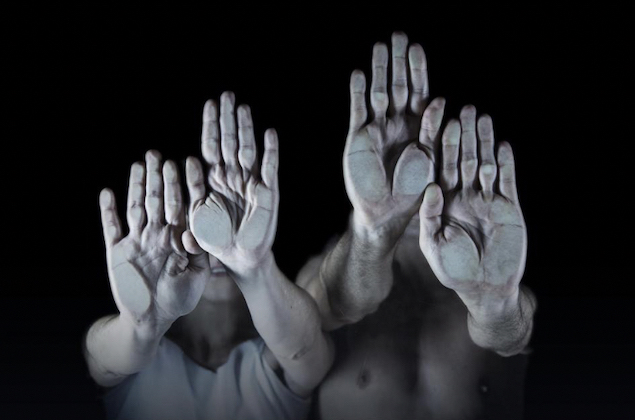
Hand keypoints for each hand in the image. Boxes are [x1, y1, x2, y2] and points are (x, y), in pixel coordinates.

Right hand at [99, 151, 210, 331]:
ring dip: (137, 186)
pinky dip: (108, 211)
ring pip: (137, 207)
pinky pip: (111, 227)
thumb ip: (201, 253)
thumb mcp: (197, 277)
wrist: (150, 320)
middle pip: (159, 200)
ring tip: (139, 164)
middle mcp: (158, 234)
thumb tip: (199, 231)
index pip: (183, 206)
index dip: (185, 185)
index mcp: (179, 238)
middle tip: (159, 155)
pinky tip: (107, 192)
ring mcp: (137, 240)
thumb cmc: (178, 300)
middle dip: (160, 178)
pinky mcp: (117, 250)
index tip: (189, 163)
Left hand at [188, 92, 278, 273]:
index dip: (211, 125)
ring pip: (248, 149)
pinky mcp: (268, 193)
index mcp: (214, 179)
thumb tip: (187, 160)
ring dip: (246, 129)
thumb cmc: (215, 238)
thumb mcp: (195, 216)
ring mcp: (251, 182)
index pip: (211, 145)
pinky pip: (269, 168)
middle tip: (227, 95)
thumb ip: (190, 191)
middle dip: (228, 119)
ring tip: (243, 108)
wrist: (238, 259)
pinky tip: (270, 133)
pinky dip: (271, 151)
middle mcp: (233, 176)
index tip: (210, 104)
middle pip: (230, 141)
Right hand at [344, 32, 444, 238]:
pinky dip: (357, 93)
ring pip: (377, 93)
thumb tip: (440, 101)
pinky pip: (358, 110)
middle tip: (397, 36)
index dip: (417, 70)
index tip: (416, 49)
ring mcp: (377, 128)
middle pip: (398, 86)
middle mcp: (397, 123)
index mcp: (419, 127)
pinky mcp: (358, 138)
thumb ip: (434, 132)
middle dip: (397, 62)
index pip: (419, 92)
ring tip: (379, 47)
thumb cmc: (412, 191)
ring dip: (378, 70)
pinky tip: (358, 74)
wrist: (385, 213)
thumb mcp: (431, 161)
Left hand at [418, 106, 526, 308]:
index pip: (441, 168)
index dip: (441, 146)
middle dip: (464, 135)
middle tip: (463, 109)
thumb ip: (429, 216)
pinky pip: (507, 181)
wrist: (485, 288)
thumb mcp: (433, 243)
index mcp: (444, 201)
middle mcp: (465, 196)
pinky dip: (506, 164)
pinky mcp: (508, 207)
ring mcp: (487, 200)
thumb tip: (430, 188)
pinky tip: (504, 144)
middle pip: (464, 159)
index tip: (440, 123)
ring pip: (486, 164)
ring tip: (483, 117)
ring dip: (485, 142)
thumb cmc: (454, 270)